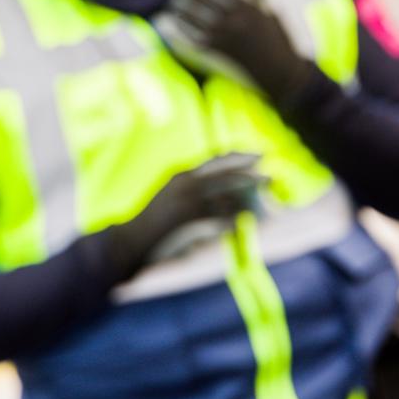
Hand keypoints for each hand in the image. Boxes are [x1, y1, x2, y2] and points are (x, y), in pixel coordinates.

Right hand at [102, 153, 264, 277]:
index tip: (259, 155)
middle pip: (227, 175)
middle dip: (252, 176)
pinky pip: (218, 220)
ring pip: (226, 198)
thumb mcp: (174, 199)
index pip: (217, 160)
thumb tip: (231, 200)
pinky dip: (231, 224)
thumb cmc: (153, 225)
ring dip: (246, 204)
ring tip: (262, 209)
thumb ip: (198, 193)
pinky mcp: (186, 221)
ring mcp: (185, 202)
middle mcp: (185, 183)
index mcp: (182, 176)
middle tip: (271, 179)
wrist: (127, 243)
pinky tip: (239, 228)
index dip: (240, 156)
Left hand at [154, 0, 311, 105]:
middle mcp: (231, 15)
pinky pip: (188, 31)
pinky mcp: (213, 48)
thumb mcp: (267, 11)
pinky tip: (177, 20)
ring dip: (180, 5)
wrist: (277, 69)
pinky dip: (180, 24)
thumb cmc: (275, 38)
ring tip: (176, 2)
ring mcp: (220, 32)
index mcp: (246, 2)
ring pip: (189, 11)